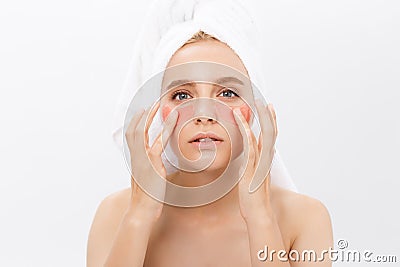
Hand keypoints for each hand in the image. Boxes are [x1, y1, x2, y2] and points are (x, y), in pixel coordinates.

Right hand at [124, 102, 177, 222]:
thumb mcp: (149, 182)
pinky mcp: (150, 164)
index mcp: (135, 161)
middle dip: (143, 115)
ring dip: (151, 116)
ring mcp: (141, 160)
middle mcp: (136, 158)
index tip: (142, 113)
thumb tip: (162, 166)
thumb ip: (153, 170)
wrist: (141, 212)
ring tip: (159, 105)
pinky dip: (166, 129)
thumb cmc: (147, 200)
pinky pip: (158, 142)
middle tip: (151, 104)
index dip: (136, 123)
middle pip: (134, 130)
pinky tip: (174, 120)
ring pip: (142, 132)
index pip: (132, 137)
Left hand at [233, 100, 277, 221]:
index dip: (270, 122)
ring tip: (253, 107)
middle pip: (270, 134)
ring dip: (255, 121)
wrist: (259, 214)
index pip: (270, 137)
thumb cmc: (255, 198)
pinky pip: (250, 149)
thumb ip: (259, 166)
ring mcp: (260, 164)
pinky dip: (247, 135)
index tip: (268, 109)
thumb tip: (261, 157)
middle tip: (266, 102)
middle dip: (268, 117)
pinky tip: (243, 125)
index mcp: (265, 161)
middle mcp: (265, 160)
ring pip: (260, 137)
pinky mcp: (252, 170)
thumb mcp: (256, 178)